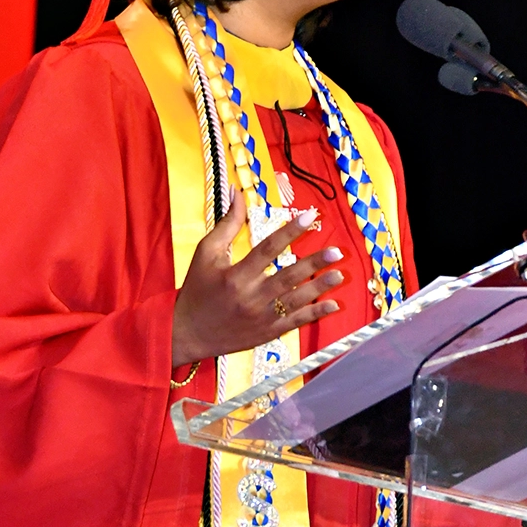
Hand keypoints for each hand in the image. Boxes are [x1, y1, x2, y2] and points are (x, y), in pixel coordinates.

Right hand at [171, 191, 343, 367]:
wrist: (187, 333)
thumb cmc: (196, 289)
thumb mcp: (205, 253)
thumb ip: (227, 224)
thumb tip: (238, 192)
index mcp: (235, 275)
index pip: (268, 249)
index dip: (290, 231)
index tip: (309, 216)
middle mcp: (251, 297)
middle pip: (288, 276)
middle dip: (314, 263)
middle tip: (337, 252)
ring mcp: (261, 318)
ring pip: (296, 301)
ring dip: (320, 287)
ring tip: (339, 274)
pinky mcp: (266, 333)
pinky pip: (295, 323)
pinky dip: (315, 314)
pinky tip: (333, 305)